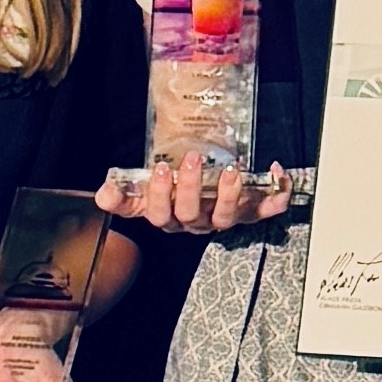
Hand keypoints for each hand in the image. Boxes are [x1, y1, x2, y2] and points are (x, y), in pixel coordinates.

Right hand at [98, 155, 287, 233]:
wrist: (206, 186)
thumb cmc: (173, 188)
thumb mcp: (145, 188)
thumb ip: (124, 193)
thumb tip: (103, 195)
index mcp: (168, 216)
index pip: (158, 213)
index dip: (158, 196)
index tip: (159, 170)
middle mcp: (196, 221)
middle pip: (191, 214)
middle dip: (192, 188)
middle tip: (193, 160)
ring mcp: (223, 218)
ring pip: (225, 218)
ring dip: (229, 195)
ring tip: (231, 171)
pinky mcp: (249, 213)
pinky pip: (266, 209)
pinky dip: (277, 193)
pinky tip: (278, 173)